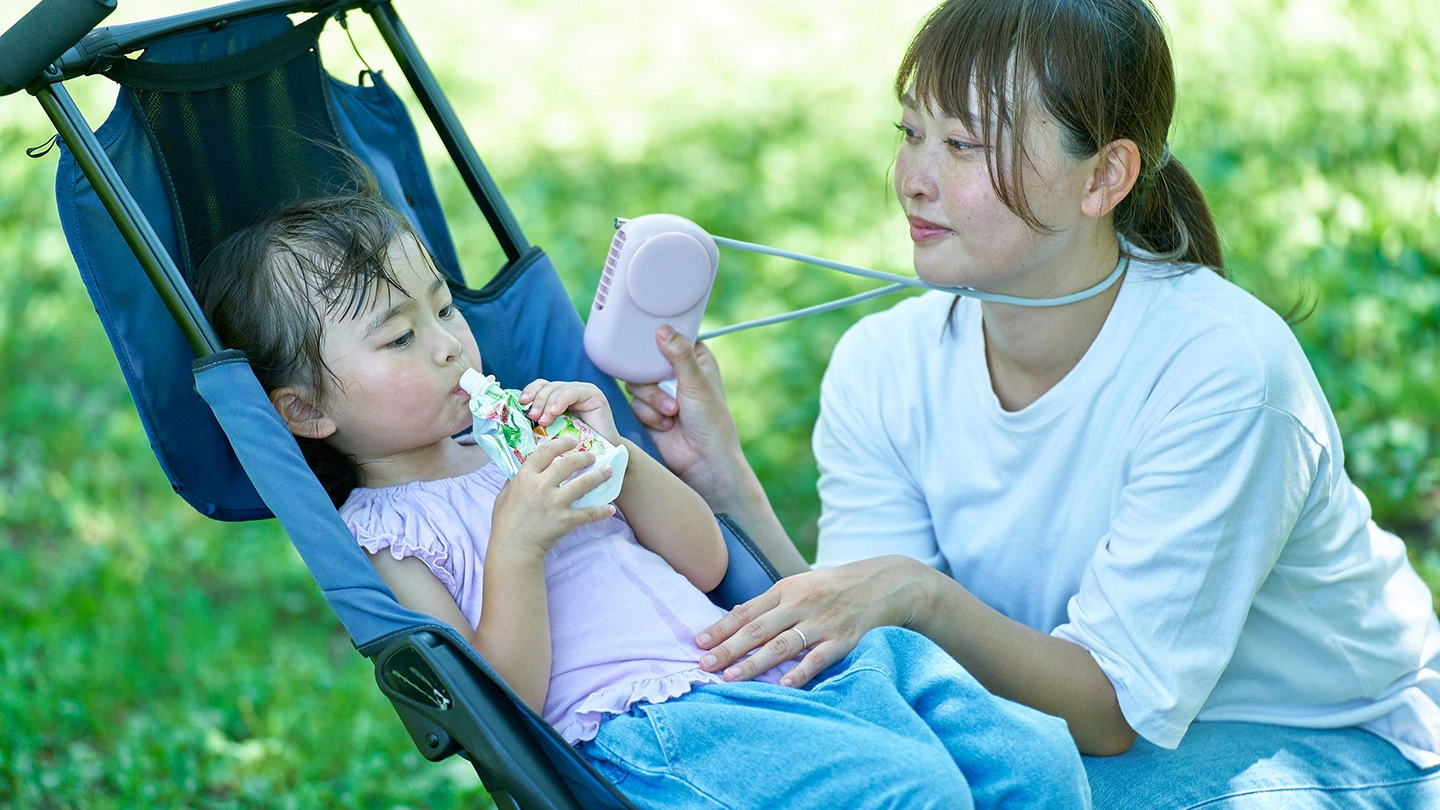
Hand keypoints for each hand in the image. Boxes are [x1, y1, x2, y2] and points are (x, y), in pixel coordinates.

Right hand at [490, 437, 615, 558]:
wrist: (512, 549)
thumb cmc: (505, 523)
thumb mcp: (503, 495)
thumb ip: (513, 481)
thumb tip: (519, 471)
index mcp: (525, 477)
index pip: (546, 452)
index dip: (562, 444)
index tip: (572, 441)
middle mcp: (541, 486)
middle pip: (569, 463)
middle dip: (584, 457)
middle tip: (592, 457)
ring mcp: (554, 502)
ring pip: (583, 483)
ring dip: (599, 475)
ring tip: (608, 471)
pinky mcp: (565, 520)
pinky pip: (589, 513)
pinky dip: (602, 511)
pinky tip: (610, 509)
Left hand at [519, 379, 619, 444]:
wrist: (601, 457)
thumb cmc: (575, 448)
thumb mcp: (552, 432)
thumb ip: (540, 422)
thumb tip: (516, 420)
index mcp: (558, 397)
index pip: (541, 386)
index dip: (530, 391)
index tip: (521, 403)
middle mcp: (570, 390)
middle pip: (548, 387)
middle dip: (537, 401)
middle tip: (532, 416)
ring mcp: (582, 390)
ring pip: (558, 389)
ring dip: (547, 404)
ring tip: (543, 420)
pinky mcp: (593, 394)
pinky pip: (573, 392)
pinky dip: (562, 400)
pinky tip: (556, 412)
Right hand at [626, 325, 745, 502]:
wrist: (701, 461)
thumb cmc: (709, 421)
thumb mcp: (696, 382)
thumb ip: (679, 355)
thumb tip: (662, 329)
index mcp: (694, 358)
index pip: (671, 337)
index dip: (660, 340)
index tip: (653, 344)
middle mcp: (675, 373)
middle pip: (646, 359)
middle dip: (654, 379)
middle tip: (667, 388)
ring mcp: (660, 392)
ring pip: (636, 382)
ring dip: (653, 399)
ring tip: (672, 413)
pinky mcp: (647, 411)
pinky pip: (634, 402)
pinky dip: (648, 414)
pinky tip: (666, 425)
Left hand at [695, 555, 928, 687]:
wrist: (885, 583)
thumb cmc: (834, 588)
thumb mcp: (801, 585)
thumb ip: (770, 603)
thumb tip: (733, 618)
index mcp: (787, 589)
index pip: (747, 611)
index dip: (722, 627)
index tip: (699, 643)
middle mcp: (801, 604)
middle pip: (758, 629)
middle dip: (729, 648)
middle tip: (704, 664)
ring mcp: (823, 622)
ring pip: (782, 645)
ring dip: (754, 663)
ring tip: (731, 678)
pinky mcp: (844, 640)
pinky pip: (818, 658)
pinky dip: (799, 672)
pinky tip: (781, 684)